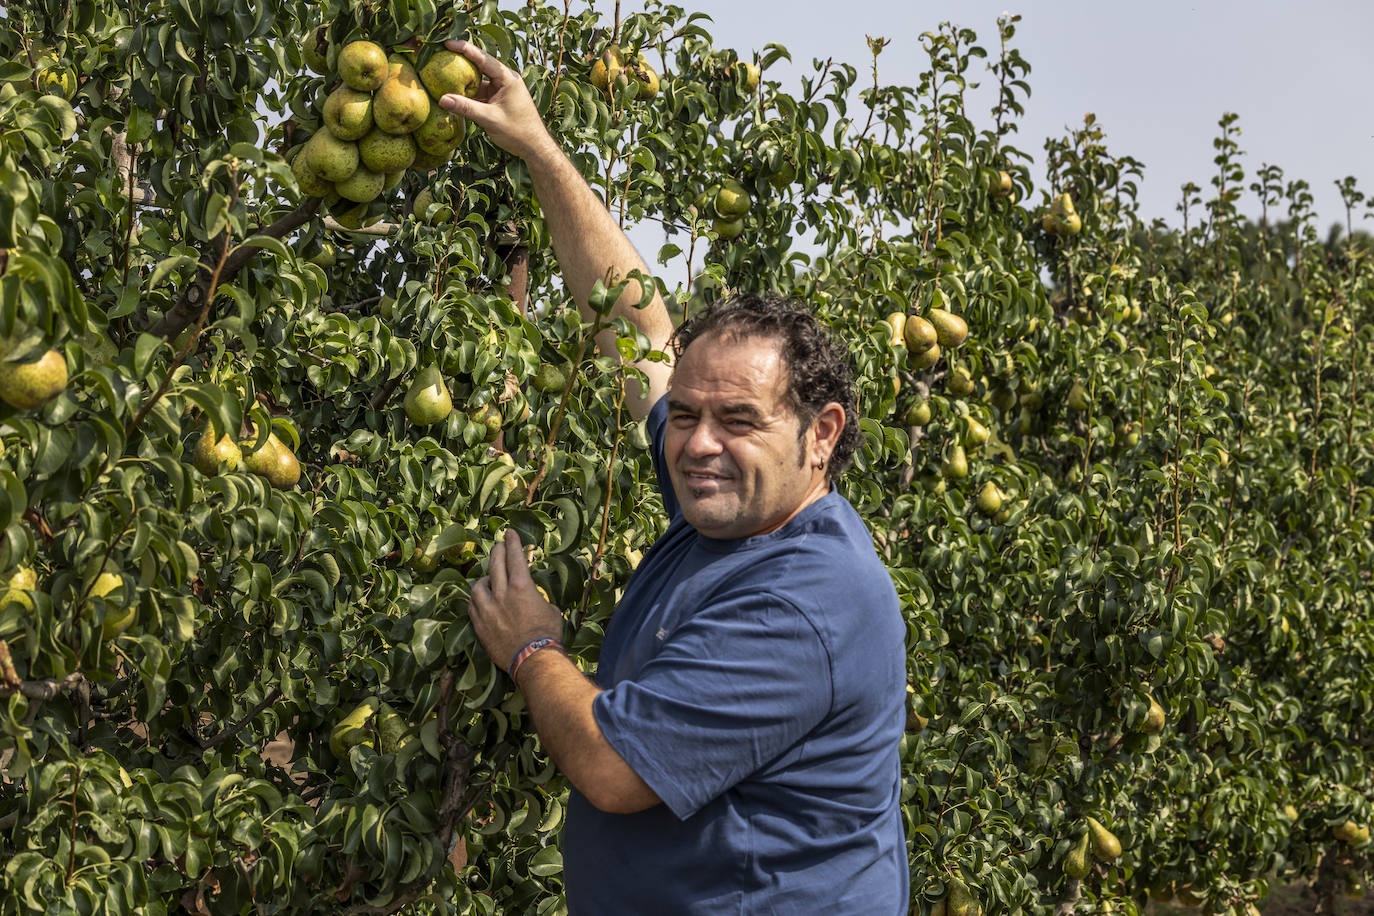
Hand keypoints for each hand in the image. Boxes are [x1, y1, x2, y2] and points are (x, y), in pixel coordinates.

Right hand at [439, 39, 556, 162]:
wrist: (534, 146)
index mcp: (508, 78)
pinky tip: (453, 94)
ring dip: (463, 80)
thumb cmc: (518, 132)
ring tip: (442, 73)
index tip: (447, 42)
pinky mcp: (498, 99)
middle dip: (461, 60)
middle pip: (480, 65)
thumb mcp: (490, 119)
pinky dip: (468, 94)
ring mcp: (501, 89)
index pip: (483, 58)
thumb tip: (442, 99)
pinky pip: (480, 92)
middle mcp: (505, 80)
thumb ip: (466, 108)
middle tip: (441, 54)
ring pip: (478, 80)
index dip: (465, 49)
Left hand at [468, 529, 564, 672]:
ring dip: (485, 579)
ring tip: (489, 579)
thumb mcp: (550, 609)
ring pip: (478, 585)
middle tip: (499, 546)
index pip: (514, 556)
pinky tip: (480, 600)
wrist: (533, 659)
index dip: (512, 542)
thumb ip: (537, 598)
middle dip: (497, 552)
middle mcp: (501, 593)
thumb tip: (534, 599)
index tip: (509, 532)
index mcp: (521, 586)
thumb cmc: (548, 634)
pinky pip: (473, 606)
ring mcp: (487, 609)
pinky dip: (477, 599)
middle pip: (495, 564)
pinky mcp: (479, 624)